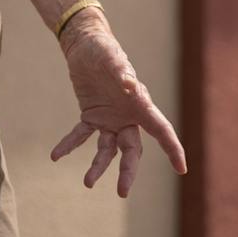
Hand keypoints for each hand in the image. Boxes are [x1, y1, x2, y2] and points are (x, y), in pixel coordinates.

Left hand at [50, 16, 186, 197]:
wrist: (85, 45)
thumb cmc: (104, 49)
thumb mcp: (111, 59)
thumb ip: (121, 71)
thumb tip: (130, 85)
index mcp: (140, 103)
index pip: (161, 129)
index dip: (172, 148)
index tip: (181, 168)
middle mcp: (128, 116)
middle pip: (132, 150)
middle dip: (128, 171)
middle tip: (122, 192)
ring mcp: (110, 118)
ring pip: (108, 150)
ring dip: (99, 166)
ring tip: (87, 182)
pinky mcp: (92, 116)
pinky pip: (82, 135)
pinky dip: (69, 145)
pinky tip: (56, 155)